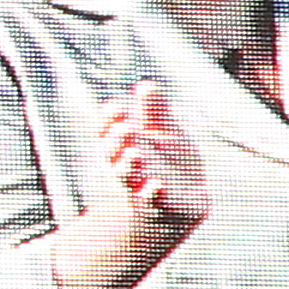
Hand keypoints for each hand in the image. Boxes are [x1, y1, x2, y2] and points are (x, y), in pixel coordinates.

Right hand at [94, 82, 210, 228]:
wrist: (181, 201)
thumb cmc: (167, 161)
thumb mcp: (162, 132)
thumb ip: (154, 111)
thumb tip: (145, 85)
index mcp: (123, 144)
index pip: (107, 129)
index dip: (109, 119)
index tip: (118, 106)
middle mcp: (124, 165)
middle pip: (111, 152)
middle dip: (115, 141)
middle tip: (125, 128)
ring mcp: (137, 186)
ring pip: (124, 177)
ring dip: (126, 166)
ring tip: (133, 154)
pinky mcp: (156, 203)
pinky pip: (148, 200)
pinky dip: (149, 193)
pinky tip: (156, 184)